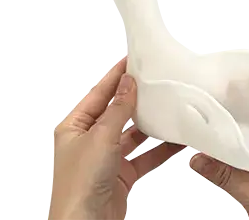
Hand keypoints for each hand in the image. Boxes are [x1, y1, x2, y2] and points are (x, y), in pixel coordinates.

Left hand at [49, 57, 186, 219]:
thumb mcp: (100, 139)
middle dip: (136, 100)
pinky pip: (143, 158)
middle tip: (156, 83)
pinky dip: (158, 150)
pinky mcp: (120, 177)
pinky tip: (174, 142)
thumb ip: (118, 110)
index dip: (116, 78)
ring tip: (169, 110)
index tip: (134, 62)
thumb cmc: (80, 187)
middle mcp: (89, 142)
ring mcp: (105, 160)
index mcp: (74, 128)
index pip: (98, 95)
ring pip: (132, 136)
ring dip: (150, 126)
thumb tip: (128, 84)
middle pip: (116, 114)